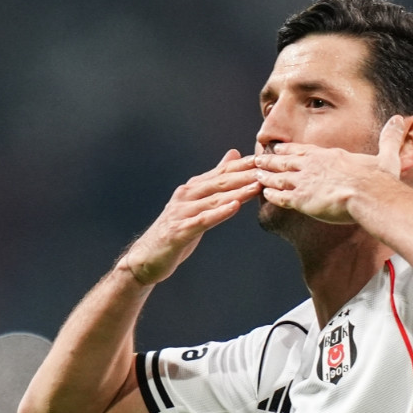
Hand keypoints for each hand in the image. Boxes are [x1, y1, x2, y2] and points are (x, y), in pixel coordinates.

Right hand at [119, 150, 261, 284]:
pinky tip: (234, 207)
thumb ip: (215, 180)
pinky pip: (202, 220)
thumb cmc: (175, 230)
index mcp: (191, 189)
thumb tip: (233, 154)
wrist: (146, 258)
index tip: (264, 158)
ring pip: (213, 199)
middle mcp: (186, 196)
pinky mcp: (179, 231)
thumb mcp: (196, 203)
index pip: (221, 173)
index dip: (242, 165)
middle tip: (266, 169)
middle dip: (244, 175)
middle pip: (220, 183)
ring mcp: (181, 213)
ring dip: (236, 192)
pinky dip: (219, 213)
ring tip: (256, 186)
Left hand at [253, 116, 410, 223]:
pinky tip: (264, 195)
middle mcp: (312, 165)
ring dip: (266, 176)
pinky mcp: (301, 199)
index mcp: (329, 155)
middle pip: (285, 161)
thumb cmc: (378, 179)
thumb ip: (390, 138)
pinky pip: (280, 197)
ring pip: (278, 178)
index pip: (304, 150)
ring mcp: (304, 182)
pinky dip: (271, 195)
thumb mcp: (386, 155)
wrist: (369, 195)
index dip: (290, 150)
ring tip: (255, 175)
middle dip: (271, 161)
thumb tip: (401, 120)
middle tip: (258, 160)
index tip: (280, 149)